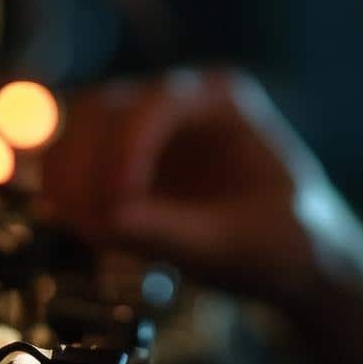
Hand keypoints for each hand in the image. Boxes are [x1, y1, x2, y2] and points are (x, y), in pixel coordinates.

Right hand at [39, 67, 352, 308]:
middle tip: (89, 223)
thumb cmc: (287, 243)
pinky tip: (78, 226)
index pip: (158, 103)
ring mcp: (147, 131)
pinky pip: (75, 161)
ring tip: (80, 228)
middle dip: (87, 164)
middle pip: (105, 108)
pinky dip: (65, 190)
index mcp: (223, 101)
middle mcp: (178, 104)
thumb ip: (176, 233)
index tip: (120, 204)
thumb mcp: (240, 245)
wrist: (297, 262)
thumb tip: (109, 221)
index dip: (127, 150)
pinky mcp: (123, 163)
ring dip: (66, 175)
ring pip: (79, 129)